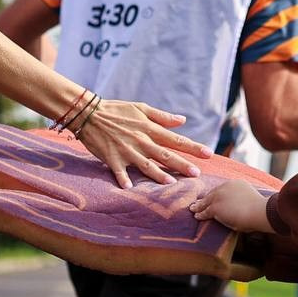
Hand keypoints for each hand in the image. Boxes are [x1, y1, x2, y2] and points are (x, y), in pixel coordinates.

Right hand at [74, 98, 206, 187]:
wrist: (89, 113)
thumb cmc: (117, 110)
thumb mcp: (141, 108)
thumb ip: (162, 117)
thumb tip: (182, 121)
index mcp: (149, 129)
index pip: (175, 139)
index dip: (192, 147)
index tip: (208, 154)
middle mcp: (140, 141)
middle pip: (164, 154)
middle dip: (181, 164)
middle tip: (196, 174)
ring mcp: (126, 151)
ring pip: (145, 165)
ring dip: (158, 174)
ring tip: (171, 182)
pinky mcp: (112, 158)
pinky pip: (119, 171)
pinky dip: (123, 179)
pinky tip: (129, 189)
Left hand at [183, 176, 273, 233]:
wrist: (261, 212)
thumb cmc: (261, 211)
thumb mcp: (253, 200)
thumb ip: (245, 200)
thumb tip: (244, 208)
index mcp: (236, 183)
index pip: (222, 189)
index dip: (216, 195)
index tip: (212, 198)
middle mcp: (226, 187)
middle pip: (212, 193)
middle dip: (205, 199)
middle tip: (198, 203)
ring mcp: (219, 196)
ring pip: (206, 202)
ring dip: (199, 206)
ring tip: (193, 209)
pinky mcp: (215, 207)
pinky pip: (204, 212)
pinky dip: (200, 215)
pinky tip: (197, 216)